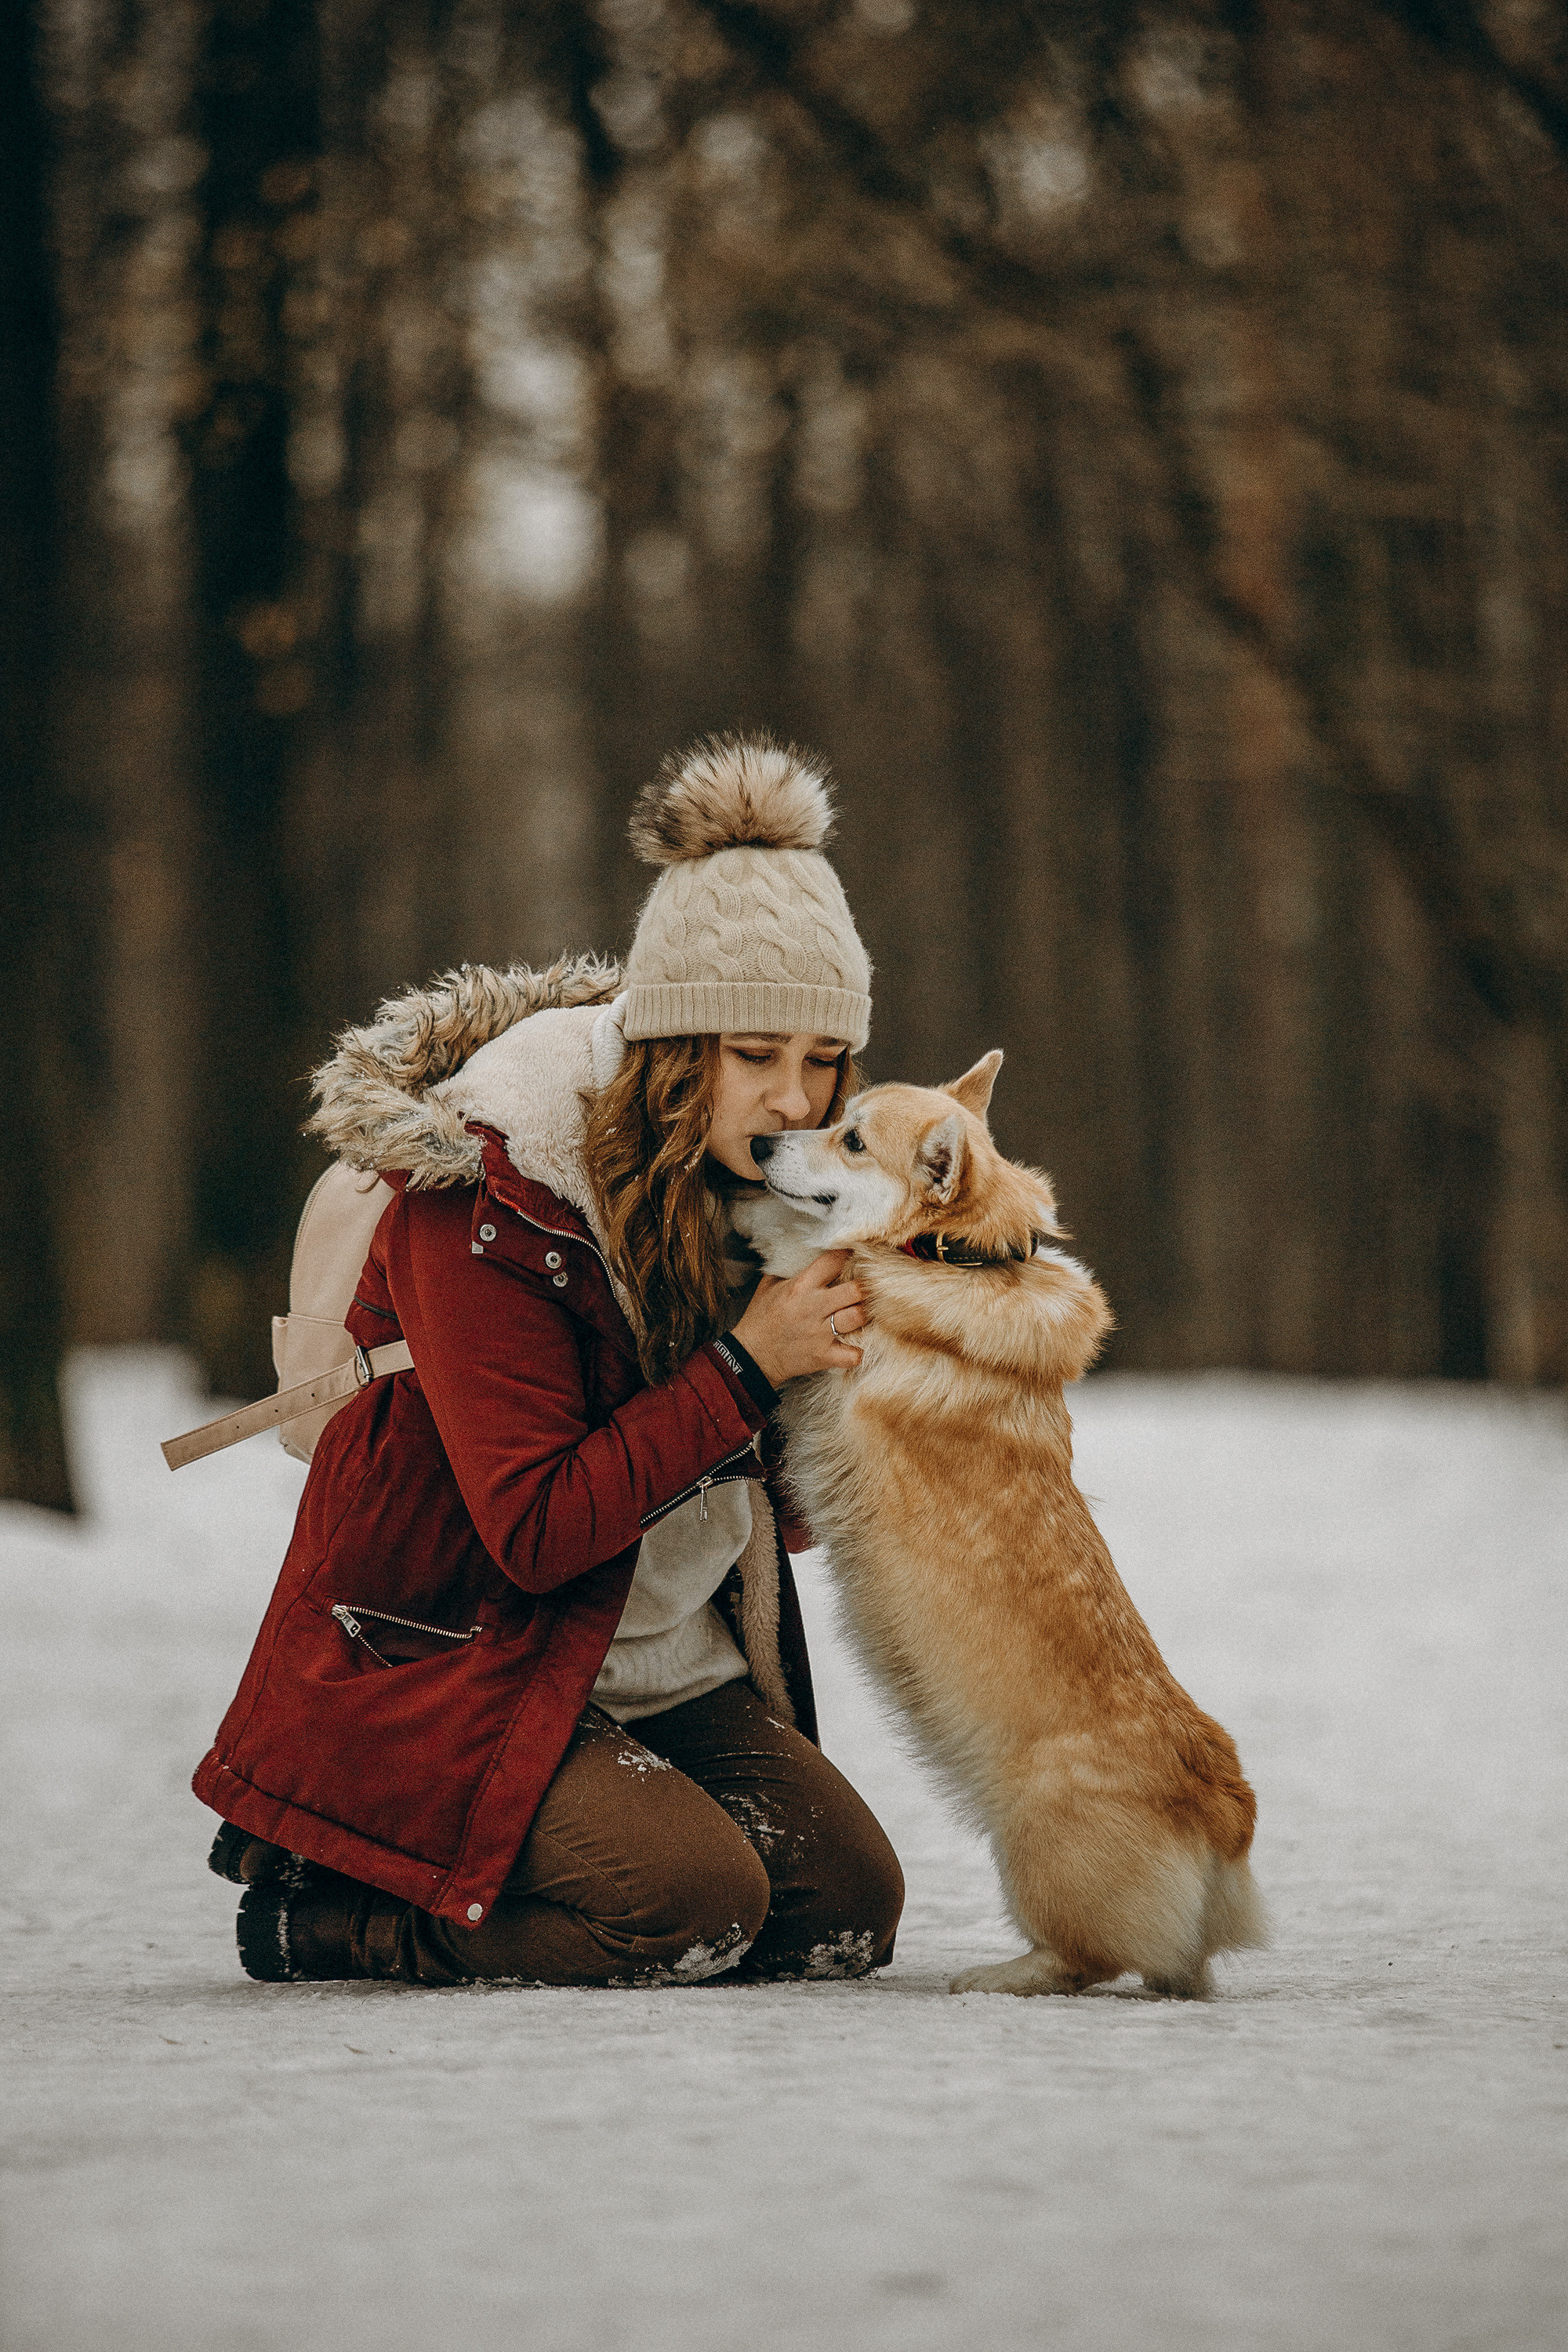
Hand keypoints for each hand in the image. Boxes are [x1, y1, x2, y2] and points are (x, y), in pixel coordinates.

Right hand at [730, 1250, 868, 1386]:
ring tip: (860, 1314)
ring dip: (864, 1315)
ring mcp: (820, 1333)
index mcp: (801, 1286)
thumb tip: (807, 1251)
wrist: (752, 1354)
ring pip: (858, 1317)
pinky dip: (857, 1352)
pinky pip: (853, 1355)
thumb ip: (790, 1268)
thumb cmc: (761, 1318)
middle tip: (863, 1290)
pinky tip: (853, 1346)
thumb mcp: (769, 1285)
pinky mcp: (823, 1356)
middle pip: (856, 1290)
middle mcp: (813, 1307)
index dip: (848, 1255)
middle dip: (863, 1288)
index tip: (853, 1257)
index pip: (834, 1261)